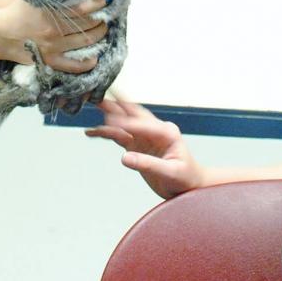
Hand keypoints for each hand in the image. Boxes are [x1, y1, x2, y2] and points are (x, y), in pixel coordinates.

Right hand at [0, 0, 108, 72]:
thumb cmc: (16, 11)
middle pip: (88, 25)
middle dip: (103, 18)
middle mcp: (53, 30)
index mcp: (49, 11)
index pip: (82, 6)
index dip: (98, 2)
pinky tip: (94, 57)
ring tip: (103, 28)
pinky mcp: (49, 61)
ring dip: (99, 35)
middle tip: (108, 12)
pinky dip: (87, 62)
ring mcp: (52, 48)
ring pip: (86, 42)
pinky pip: (73, 66)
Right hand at [85, 95, 205, 199]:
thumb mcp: (170, 173)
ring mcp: (144, 137)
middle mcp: (154, 130)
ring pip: (123, 122)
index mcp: (167, 132)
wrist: (189, 186)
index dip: (127, 123)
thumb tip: (125, 158)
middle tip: (99, 94)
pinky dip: (105, 133)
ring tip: (92, 105)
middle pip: (132, 114)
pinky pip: (119, 136)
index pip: (143, 124)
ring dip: (108, 115)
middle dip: (116, 105)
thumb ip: (148, 164)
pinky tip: (92, 132)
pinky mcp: (137, 145)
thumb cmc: (185, 178)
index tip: (111, 121)